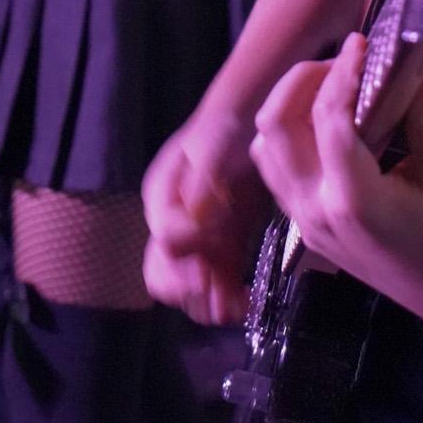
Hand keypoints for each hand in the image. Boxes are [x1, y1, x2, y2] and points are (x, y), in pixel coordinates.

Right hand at [142, 102, 269, 323]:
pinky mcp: (224, 247)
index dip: (188, 250)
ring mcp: (199, 238)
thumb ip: (202, 180)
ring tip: (238, 306)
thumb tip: (195, 218)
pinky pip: (217, 284)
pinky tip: (247, 303)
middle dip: (189, 289)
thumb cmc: (231, 125)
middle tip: (220, 295)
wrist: (258, 116)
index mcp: (163, 195)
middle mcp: (174, 221)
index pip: (165, 237)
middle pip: (163, 272)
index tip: (213, 252)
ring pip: (188, 286)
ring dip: (208, 302)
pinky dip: (228, 299)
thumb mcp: (215, 143)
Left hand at [249, 36, 422, 333]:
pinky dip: (287, 137)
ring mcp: (304, 223)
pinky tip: (324, 122)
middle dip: (302, 80)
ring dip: (288, 107)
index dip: (342, 72)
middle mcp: (317, 210)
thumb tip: (421, 62)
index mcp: (355, 200)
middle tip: (343, 62)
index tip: (362, 44)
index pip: (328, 118)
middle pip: (275, 126)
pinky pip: (275, 171)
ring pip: (265, 148)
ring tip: (331, 87)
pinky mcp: (303, 227)